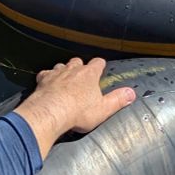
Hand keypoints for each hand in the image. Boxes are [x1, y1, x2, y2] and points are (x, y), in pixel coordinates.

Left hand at [13, 57, 135, 157]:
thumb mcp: (103, 109)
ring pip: (61, 66)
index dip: (99, 65)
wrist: (50, 112)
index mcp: (89, 74)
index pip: (97, 63)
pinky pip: (45, 74)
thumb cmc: (78, 112)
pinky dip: (47, 77)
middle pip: (77, 61)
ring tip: (65, 79)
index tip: (101, 66)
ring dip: (63, 71)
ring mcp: (56, 73)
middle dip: (80, 67)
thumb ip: (118, 100)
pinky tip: (47, 82)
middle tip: (82, 76)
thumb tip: (131, 93)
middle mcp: (72, 69)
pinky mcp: (43, 80)